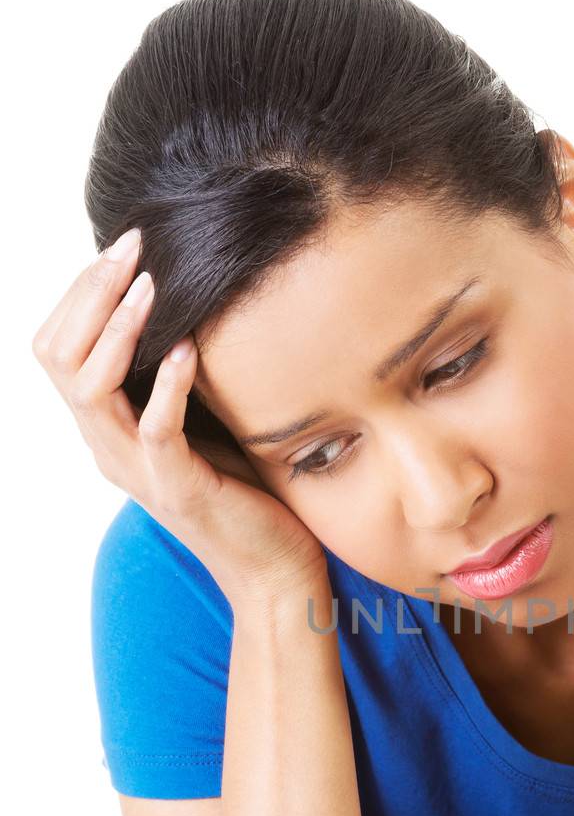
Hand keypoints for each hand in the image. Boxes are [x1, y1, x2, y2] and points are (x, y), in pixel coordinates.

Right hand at [32, 231, 327, 606]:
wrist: (274, 567)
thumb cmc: (245, 485)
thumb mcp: (200, 417)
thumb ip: (178, 373)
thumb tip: (191, 299)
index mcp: (106, 428)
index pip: (56, 349)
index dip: (80, 294)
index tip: (122, 248)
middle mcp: (107, 448)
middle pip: (59, 359)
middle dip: (90, 294)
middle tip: (130, 248)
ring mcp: (137, 472)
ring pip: (91, 391)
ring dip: (118, 331)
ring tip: (152, 287)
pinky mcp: (177, 490)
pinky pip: (155, 431)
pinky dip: (168, 385)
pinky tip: (188, 349)